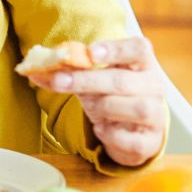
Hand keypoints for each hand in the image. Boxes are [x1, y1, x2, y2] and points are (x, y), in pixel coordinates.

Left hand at [24, 37, 166, 167]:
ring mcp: (156, 115)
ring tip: (89, 108)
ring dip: (102, 107)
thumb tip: (35, 70)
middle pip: (124, 80)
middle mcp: (154, 87)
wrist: (132, 131)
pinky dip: (110, 134)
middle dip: (87, 80)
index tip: (90, 53)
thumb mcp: (94, 80)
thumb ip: (71, 72)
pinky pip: (131, 139)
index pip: (138, 49)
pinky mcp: (150, 142)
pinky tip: (100, 129)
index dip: (115, 49)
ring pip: (135, 108)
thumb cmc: (111, 97)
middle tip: (59, 81)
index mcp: (142, 64)